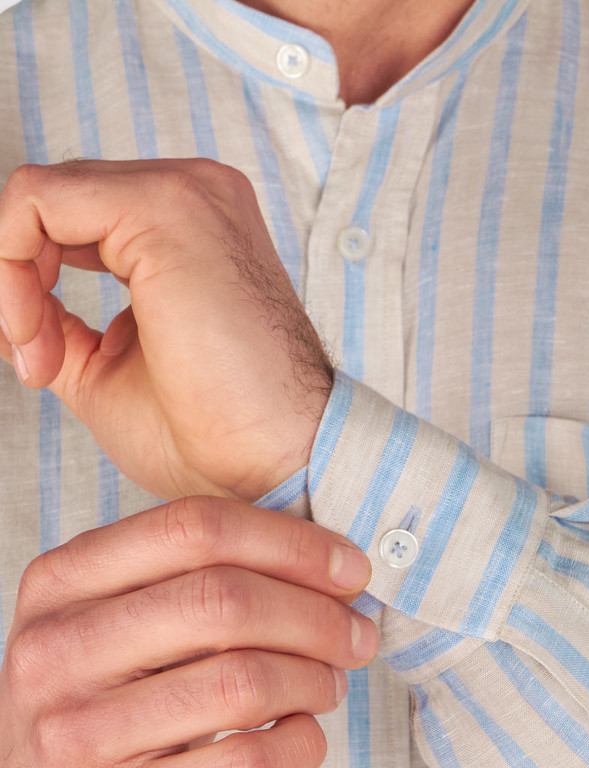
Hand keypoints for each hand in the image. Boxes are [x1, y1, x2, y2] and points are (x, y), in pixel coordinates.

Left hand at [0, 160, 332, 501]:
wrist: (273, 463)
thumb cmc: (213, 433)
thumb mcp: (108, 369)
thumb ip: (59, 323)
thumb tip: (8, 305)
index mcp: (190, 229)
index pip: (75, 220)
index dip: (31, 286)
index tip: (43, 363)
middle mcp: (194, 196)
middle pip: (53, 206)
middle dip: (16, 286)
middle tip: (39, 363)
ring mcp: (185, 193)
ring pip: (36, 200)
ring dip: (11, 282)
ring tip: (43, 357)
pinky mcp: (165, 206)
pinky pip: (34, 203)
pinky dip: (10, 269)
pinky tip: (38, 334)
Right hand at [0, 496, 375, 767]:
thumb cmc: (100, 710)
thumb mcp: (113, 629)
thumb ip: (189, 582)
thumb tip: (325, 566)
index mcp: (61, 584)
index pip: (192, 527)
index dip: (290, 543)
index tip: (347, 569)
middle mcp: (57, 652)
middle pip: (223, 599)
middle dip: (316, 614)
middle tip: (357, 634)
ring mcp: (78, 736)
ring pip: (242, 681)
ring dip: (313, 679)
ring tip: (330, 685)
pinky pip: (245, 764)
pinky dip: (300, 746)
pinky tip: (304, 737)